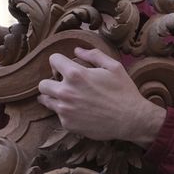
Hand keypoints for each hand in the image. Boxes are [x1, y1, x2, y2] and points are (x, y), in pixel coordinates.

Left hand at [37, 46, 165, 145]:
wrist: (131, 120)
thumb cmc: (124, 92)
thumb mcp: (114, 67)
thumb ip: (93, 55)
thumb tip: (77, 50)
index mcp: (75, 74)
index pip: (53, 59)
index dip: (60, 61)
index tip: (65, 67)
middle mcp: (66, 92)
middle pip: (42, 84)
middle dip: (52, 81)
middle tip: (64, 84)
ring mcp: (65, 110)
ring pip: (45, 100)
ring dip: (54, 97)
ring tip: (67, 98)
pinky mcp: (68, 124)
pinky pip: (58, 115)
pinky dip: (66, 113)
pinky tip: (79, 111)